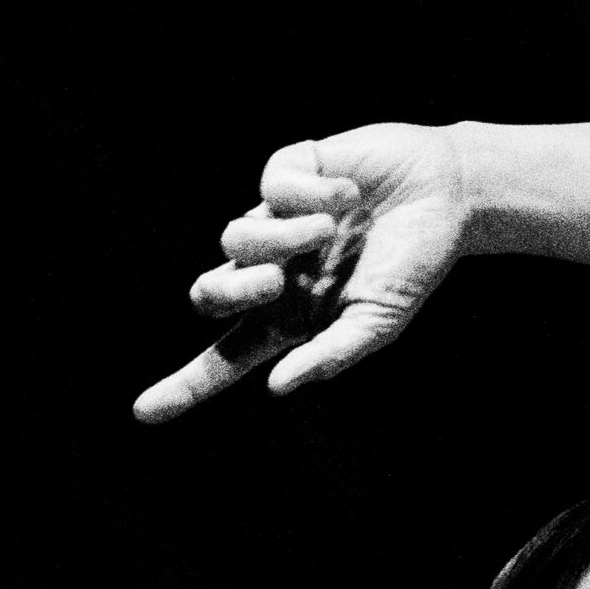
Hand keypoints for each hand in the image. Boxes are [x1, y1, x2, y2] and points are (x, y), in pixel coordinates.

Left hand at [132, 122, 469, 421]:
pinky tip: (348, 195)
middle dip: (230, 291)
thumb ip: (331, 354)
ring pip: (232, 239)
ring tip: (331, 230)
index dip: (183, 387)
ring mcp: (275, 222)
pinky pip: (270, 187)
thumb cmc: (415, 264)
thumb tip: (277, 387)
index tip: (142, 414)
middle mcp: (273, 272)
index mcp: (289, 318)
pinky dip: (311, 195)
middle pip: (209, 295)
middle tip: (276, 283)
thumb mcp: (380, 322)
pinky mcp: (287, 174)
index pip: (225, 360)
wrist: (447, 193)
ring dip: (281, 238)